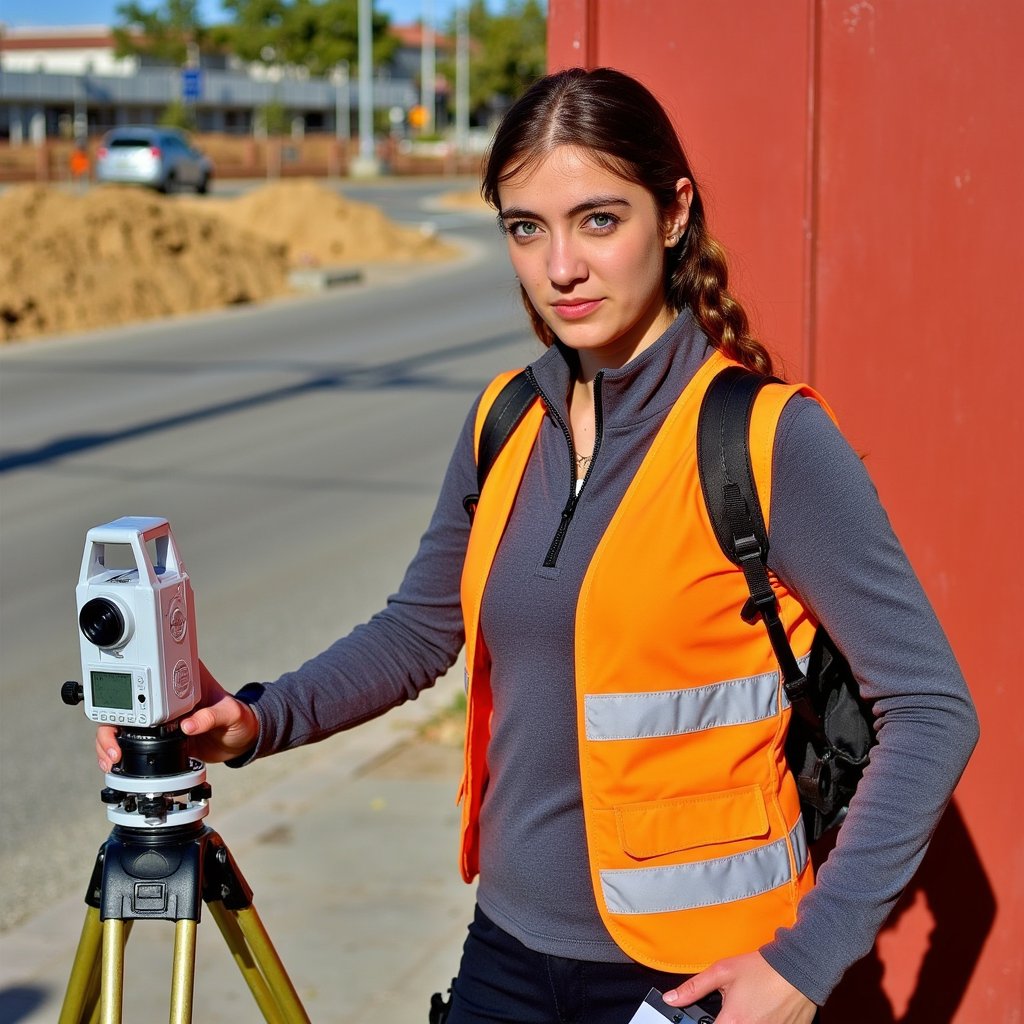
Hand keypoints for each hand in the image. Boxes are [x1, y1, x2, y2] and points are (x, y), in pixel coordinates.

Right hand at [95, 660, 258, 770]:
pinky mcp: (155, 735)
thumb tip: (189, 725)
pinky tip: (114, 762)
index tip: (125, 713)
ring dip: (109, 741)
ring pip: (121, 723)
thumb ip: (212, 716)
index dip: (129, 694)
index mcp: (181, 679)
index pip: (148, 678)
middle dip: (111, 725)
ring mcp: (157, 715)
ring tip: (112, 758)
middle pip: (125, 703)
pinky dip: (117, 751)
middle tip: (113, 746)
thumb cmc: (239, 719)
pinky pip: (128, 741)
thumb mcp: (230, 714)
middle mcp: (164, 695)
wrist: (240, 740)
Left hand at [663, 952, 816, 1023]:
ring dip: (744, 1021)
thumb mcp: (723, 971)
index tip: (705, 1020)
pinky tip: (762, 1012)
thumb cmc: (761, 969)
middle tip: (730, 1011)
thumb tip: (671, 998)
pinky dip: (761, 1022)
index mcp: (732, 1022)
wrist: (798, 970)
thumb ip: (694, 987)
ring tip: (750, 1007)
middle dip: (726, 1021)